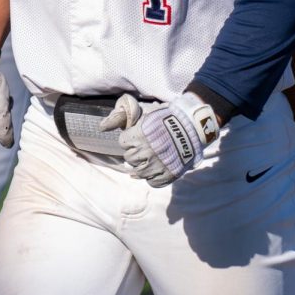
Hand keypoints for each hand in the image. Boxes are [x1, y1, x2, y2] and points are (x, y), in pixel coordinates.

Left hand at [102, 92, 219, 186]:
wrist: (193, 126)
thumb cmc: (166, 117)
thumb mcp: (143, 112)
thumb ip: (121, 118)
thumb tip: (101, 127)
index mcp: (140, 136)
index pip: (123, 143)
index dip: (129, 138)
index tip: (138, 135)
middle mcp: (147, 152)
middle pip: (130, 158)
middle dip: (135, 152)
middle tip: (145, 146)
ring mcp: (159, 164)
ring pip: (139, 172)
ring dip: (142, 166)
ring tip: (149, 158)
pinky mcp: (170, 174)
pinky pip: (153, 182)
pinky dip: (152, 178)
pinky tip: (155, 169)